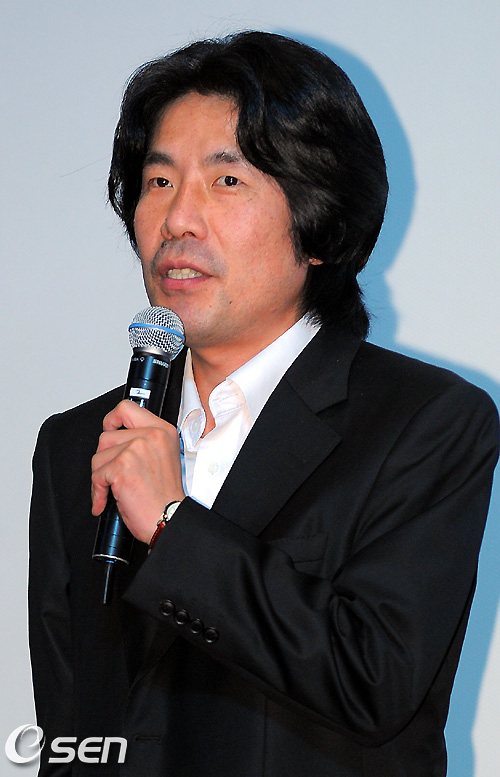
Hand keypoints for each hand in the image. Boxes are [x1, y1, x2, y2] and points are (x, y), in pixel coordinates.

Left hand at [91, 400, 184, 543]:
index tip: (110, 429)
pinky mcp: (122, 467)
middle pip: (106, 436)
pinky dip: (98, 492)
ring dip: (101, 477)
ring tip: (115, 489)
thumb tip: (120, 436)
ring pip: (98, 457)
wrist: (169, 518)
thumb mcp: (164, 456)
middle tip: (114, 473)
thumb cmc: (166, 496)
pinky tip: (107, 500)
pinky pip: (96, 476)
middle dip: (105, 458)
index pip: (127, 408)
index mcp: (163, 431)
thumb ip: (146, 441)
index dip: (112, 419)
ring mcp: (136, 450)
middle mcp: (151, 436)